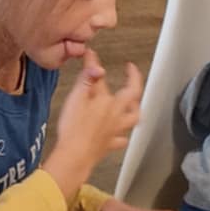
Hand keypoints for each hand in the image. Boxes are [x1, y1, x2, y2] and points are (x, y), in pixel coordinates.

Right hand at [43, 54, 142, 195]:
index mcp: (107, 102)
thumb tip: (97, 66)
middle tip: (132, 74)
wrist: (75, 155)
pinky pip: (121, 140)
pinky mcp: (109, 145)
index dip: (95, 63)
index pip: (102, 78)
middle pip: (132, 97)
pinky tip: (121, 136)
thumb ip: (87, 80)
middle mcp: (115, 115)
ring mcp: (114, 130)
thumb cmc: (74, 128)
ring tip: (135, 104)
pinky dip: (122, 136)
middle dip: (133, 82)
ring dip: (136, 108)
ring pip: (133, 118)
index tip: (91, 55)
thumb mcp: (76, 99)